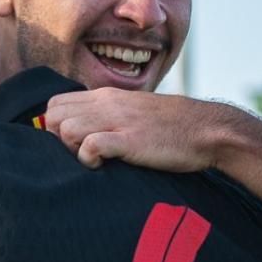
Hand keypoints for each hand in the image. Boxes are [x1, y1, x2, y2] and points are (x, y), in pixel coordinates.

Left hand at [43, 88, 246, 171]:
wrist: (208, 129)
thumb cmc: (170, 127)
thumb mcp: (131, 111)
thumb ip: (106, 114)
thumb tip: (81, 129)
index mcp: (105, 96)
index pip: (55, 103)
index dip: (53, 126)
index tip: (69, 143)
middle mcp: (107, 104)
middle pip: (53, 115)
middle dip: (55, 138)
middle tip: (77, 153)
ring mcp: (118, 120)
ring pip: (66, 129)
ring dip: (71, 148)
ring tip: (92, 158)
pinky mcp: (130, 139)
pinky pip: (91, 146)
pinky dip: (88, 159)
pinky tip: (102, 165)